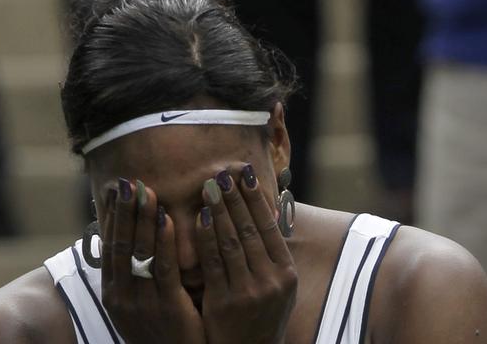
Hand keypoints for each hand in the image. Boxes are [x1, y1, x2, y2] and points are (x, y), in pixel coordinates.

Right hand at [100, 178, 204, 343]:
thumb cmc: (159, 330)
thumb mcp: (137, 304)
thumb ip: (133, 275)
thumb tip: (129, 238)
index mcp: (113, 293)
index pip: (109, 247)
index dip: (113, 217)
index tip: (118, 191)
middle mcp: (121, 296)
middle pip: (121, 245)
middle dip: (125, 212)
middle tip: (129, 183)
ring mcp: (142, 303)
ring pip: (140, 253)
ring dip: (143, 219)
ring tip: (147, 191)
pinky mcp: (167, 307)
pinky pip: (164, 268)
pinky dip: (164, 241)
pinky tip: (167, 219)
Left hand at [196, 164, 297, 343]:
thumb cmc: (261, 312)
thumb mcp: (277, 285)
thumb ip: (270, 251)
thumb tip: (264, 207)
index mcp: (287, 272)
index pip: (270, 226)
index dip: (256, 198)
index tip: (245, 174)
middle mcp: (271, 280)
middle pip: (250, 229)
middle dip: (235, 198)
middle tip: (223, 173)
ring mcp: (248, 292)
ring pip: (231, 242)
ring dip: (219, 211)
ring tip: (209, 187)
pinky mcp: (224, 302)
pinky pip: (213, 262)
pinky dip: (206, 237)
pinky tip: (199, 217)